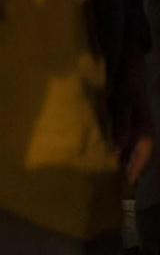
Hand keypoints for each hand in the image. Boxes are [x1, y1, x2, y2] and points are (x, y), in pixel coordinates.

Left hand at [120, 57, 154, 184]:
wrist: (131, 71)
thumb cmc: (128, 88)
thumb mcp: (124, 105)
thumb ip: (122, 124)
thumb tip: (119, 147)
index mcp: (145, 131)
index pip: (141, 156)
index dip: (134, 169)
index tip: (125, 182)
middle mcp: (143, 133)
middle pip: (137, 155)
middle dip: (129, 168)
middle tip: (116, 182)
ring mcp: (137, 129)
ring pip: (132, 150)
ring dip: (124, 160)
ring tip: (111, 173)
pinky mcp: (130, 125)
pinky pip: (126, 142)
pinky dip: (120, 150)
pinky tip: (109, 154)